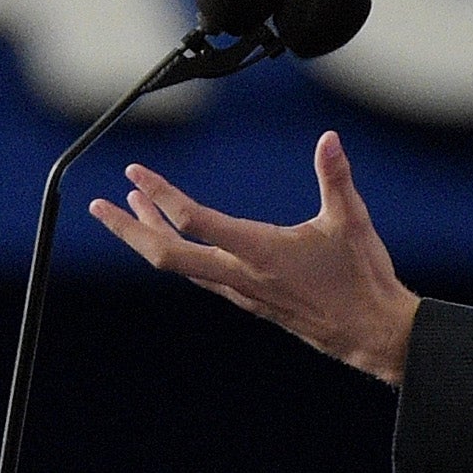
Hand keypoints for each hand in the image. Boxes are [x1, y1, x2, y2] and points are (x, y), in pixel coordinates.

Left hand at [88, 130, 420, 384]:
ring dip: (151, 235)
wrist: (372, 334)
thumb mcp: (351, 221)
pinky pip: (200, 275)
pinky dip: (179, 251)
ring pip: (181, 265)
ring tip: (133, 205)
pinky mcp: (249, 300)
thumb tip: (328, 139)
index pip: (195, 221)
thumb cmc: (362, 279)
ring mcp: (241, 291)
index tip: (136, 173)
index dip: (162, 195)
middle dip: (128, 228)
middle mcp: (241, 276)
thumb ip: (336, 176)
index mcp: (260, 252)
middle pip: (166, 254)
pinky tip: (176, 237)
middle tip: (99, 205)